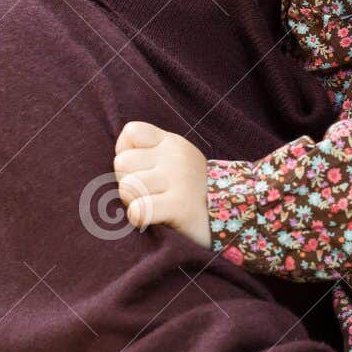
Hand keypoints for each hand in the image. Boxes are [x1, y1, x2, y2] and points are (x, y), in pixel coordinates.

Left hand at [113, 121, 210, 248]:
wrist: (235, 218)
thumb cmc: (193, 192)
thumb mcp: (177, 161)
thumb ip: (150, 152)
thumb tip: (116, 159)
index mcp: (172, 143)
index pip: (130, 132)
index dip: (126, 153)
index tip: (141, 170)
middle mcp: (175, 156)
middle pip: (121, 163)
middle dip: (128, 183)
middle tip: (149, 194)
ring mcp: (178, 179)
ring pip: (126, 187)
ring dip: (134, 202)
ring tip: (155, 206)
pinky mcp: (179, 206)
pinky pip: (137, 210)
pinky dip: (139, 218)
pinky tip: (154, 219)